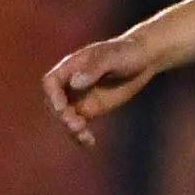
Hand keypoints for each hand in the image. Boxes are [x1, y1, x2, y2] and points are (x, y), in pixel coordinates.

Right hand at [41, 32, 163, 147]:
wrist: (143, 59)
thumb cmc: (126, 52)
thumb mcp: (112, 57)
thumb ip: (94, 68)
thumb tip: (76, 83)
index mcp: (71, 67)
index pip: (51, 83)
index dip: (53, 96)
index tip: (63, 107)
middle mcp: (71, 84)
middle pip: (55, 103)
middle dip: (63, 116)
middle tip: (77, 124)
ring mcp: (80, 97)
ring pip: (66, 117)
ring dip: (71, 129)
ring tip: (84, 136)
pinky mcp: (91, 109)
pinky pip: (79, 124)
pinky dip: (81, 135)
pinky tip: (89, 142)